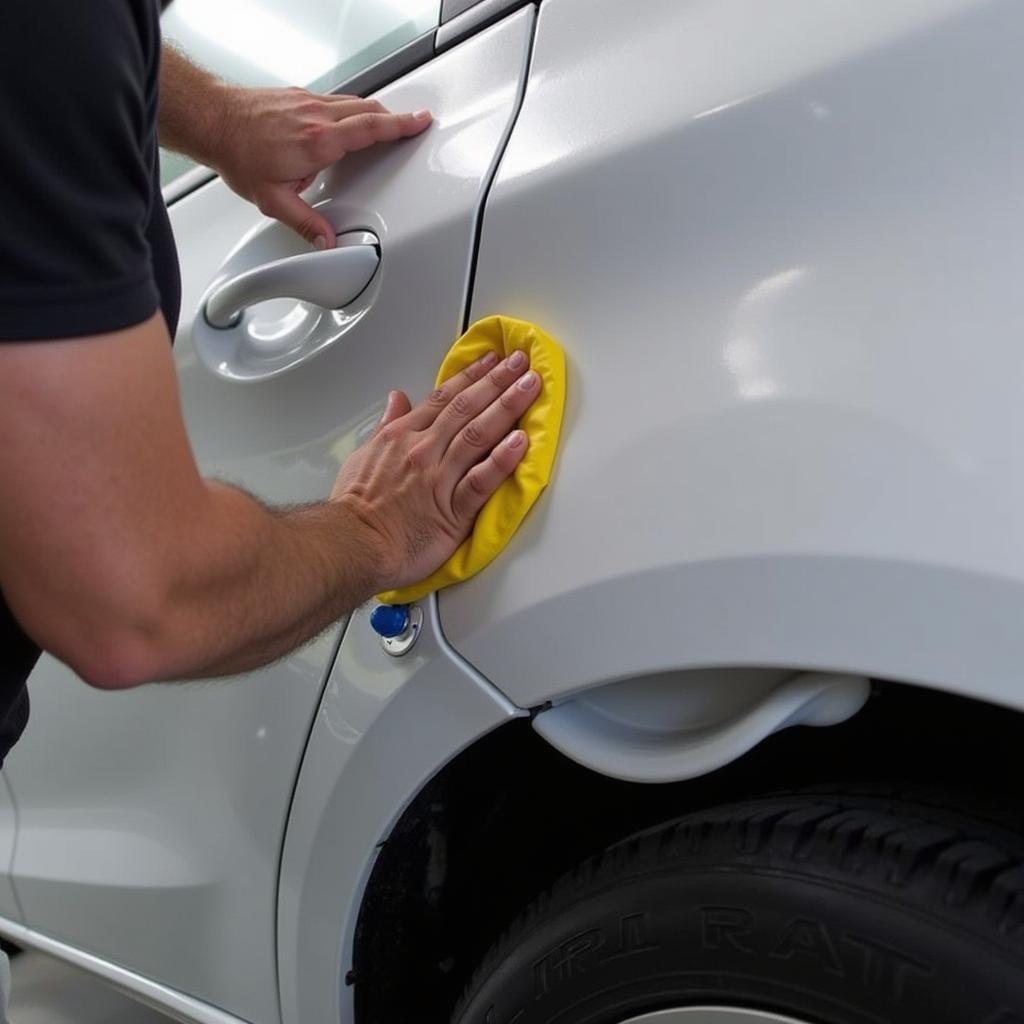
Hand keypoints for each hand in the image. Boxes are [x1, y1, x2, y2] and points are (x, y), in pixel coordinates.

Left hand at [210, 86, 431, 247]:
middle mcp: (316, 115)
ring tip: (384, 125)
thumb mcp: (273, 200)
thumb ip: (306, 223)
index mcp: (317, 142)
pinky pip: (336, 100)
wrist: (212, 121)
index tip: (420, 122)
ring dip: (373, 113)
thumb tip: (327, 243)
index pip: (370, 128)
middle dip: (394, 118)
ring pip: (353, 101)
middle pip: (368, 109)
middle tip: (411, 124)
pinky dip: (351, 109)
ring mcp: (307, 101)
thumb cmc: (239, 154)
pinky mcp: (298, 95)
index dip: (400, 126)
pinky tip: (347, 121)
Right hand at [332, 349, 540, 592]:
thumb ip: (387, 425)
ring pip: (478, 435)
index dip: (472, 376)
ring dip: (507, 407)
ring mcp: (439, 478)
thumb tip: (397, 399)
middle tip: (522, 362)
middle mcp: (424, 450)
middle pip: (466, 407)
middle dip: (497, 381)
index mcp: (403, 436)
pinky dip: (502, 460)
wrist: (352, 545)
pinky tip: (521, 443)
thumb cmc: (356, 508)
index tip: (493, 360)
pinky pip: (481, 481)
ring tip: (530, 387)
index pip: (444, 397)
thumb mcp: (363, 455)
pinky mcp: (453, 511)